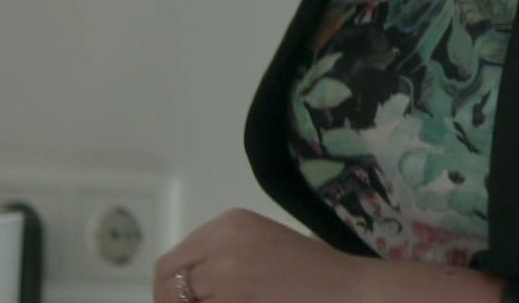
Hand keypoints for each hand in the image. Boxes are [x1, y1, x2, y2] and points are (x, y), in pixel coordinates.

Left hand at [152, 208, 362, 302]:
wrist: (351, 290)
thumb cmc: (314, 277)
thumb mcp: (262, 250)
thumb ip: (222, 260)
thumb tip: (180, 290)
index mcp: (230, 222)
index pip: (171, 264)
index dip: (168, 294)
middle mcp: (224, 239)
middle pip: (167, 282)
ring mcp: (228, 268)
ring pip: (181, 301)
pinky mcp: (236, 295)